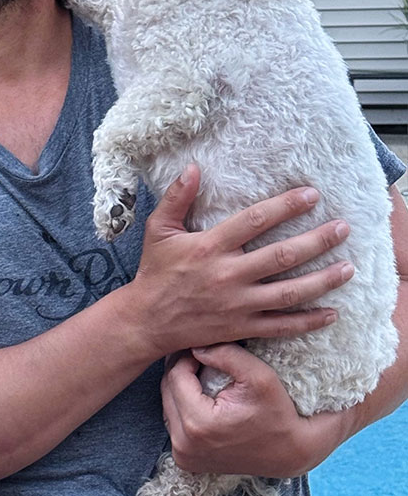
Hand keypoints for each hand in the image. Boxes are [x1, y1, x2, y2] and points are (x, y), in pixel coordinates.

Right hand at [131, 166, 352, 359]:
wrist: (146, 321)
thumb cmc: (155, 272)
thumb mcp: (158, 230)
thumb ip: (177, 198)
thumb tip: (194, 167)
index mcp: (210, 247)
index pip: (255, 221)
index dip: (286, 206)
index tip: (311, 195)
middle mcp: (228, 275)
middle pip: (282, 256)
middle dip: (317, 240)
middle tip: (343, 228)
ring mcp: (238, 304)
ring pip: (289, 292)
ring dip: (322, 280)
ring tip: (348, 267)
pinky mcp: (241, 327)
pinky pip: (281, 326)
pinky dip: (308, 321)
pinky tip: (332, 313)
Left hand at [161, 343, 342, 478]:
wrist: (290, 452)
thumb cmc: (278, 413)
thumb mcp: (259, 375)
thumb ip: (225, 354)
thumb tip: (195, 346)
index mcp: (198, 424)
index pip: (175, 376)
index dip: (186, 356)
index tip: (201, 346)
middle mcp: (183, 444)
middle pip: (167, 391)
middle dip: (181, 370)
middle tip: (199, 356)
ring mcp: (183, 456)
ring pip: (168, 406)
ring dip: (181, 388)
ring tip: (201, 375)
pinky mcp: (186, 461)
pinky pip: (175, 423)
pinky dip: (184, 407)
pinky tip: (201, 397)